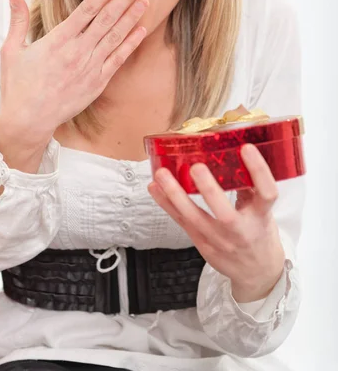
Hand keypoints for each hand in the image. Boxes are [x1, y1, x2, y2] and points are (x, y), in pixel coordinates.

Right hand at [0, 0, 148, 149]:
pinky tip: (141, 30)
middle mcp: (77, 51)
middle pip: (107, 18)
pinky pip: (117, 59)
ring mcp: (90, 67)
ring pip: (115, 36)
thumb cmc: (18, 86)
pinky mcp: (97, 83)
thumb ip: (17, 21)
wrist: (28, 120)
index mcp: (58, 39)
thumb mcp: (12, 50)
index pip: (87, 9)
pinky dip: (130, 44)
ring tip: (144, 0)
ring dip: (131, 17)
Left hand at [148, 143, 285, 301]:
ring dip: (175, 195)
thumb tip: (233, 155)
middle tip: (196, 167)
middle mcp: (241, 231)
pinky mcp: (201, 243)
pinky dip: (166, 204)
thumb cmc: (259, 234)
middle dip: (209, 190)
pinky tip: (154, 188)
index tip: (246, 148)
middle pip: (225, 214)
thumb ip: (250, 188)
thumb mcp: (264, 212)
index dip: (258, 170)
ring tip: (161, 174)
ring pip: (194, 219)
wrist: (256, 272)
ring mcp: (219, 239)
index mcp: (261, 217)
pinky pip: (181, 222)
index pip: (266, 193)